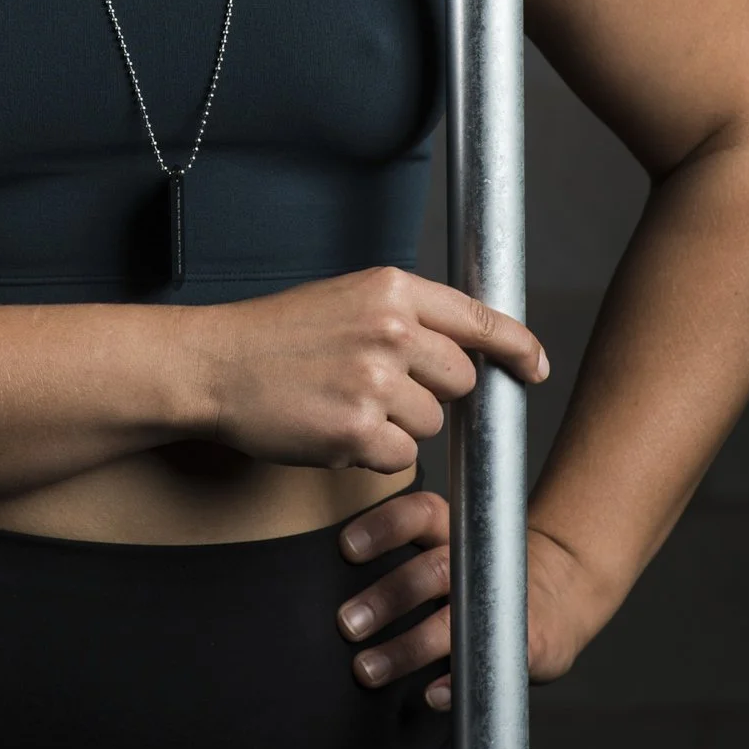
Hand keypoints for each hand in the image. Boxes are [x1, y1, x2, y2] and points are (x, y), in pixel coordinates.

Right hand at [191, 265, 548, 476]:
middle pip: (460, 380)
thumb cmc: (276, 337)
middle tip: (381, 389)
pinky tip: (336, 431)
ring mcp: (375, 382)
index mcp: (390, 289)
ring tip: (346, 405)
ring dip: (399, 427)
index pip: (478, 318)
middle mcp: (390, 330)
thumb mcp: (345, 300)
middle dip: (431, 393)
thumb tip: (464, 347)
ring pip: (432, 423)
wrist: (214, 366)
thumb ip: (404, 315)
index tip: (534, 368)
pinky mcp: (358, 432)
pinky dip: (375, 455)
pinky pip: (402, 458)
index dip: (517, 347)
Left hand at [332, 488, 595, 706]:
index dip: (384, 527)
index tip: (347, 548)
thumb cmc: (481, 571)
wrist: (562, 591)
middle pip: (431, 571)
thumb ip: (406, 554)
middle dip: (387, 596)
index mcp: (454, 530)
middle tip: (347, 623)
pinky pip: (486, 664)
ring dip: (407, 648)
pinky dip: (456, 684)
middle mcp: (477, 563)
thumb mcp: (452, 544)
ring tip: (367, 669)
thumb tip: (324, 585)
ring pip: (451, 624)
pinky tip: (432, 696)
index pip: (420, 515)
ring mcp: (502, 605)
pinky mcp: (526, 644)